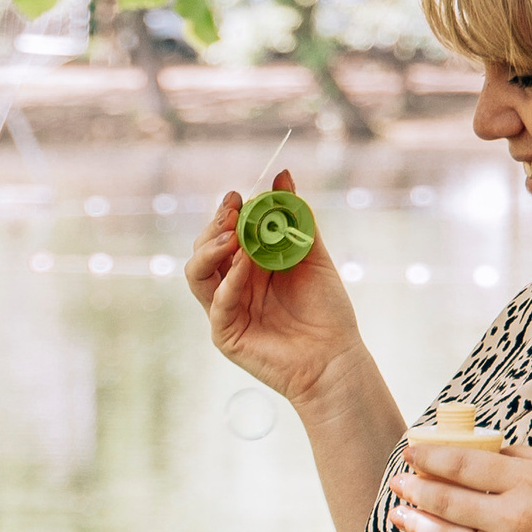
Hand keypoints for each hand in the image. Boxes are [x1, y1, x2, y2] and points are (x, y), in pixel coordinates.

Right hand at [181, 172, 367, 408]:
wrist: (335, 357)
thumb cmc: (326, 310)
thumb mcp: (312, 255)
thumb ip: (296, 217)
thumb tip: (283, 174)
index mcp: (248, 265)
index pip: (224, 232)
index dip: (226, 213)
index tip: (237, 195)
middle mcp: (232, 285)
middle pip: (204, 249)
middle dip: (214, 226)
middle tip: (233, 211)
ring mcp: (226, 310)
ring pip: (196, 274)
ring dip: (209, 250)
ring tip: (231, 237)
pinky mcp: (226, 335)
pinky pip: (216, 305)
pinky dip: (227, 283)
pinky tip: (244, 266)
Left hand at [391, 434, 531, 531]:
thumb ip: (525, 460)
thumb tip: (485, 449)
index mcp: (530, 481)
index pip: (464, 464)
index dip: (431, 456)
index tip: (411, 451)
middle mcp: (514, 517)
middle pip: (448, 500)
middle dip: (416, 488)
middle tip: (397, 480)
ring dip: (417, 523)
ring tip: (397, 513)